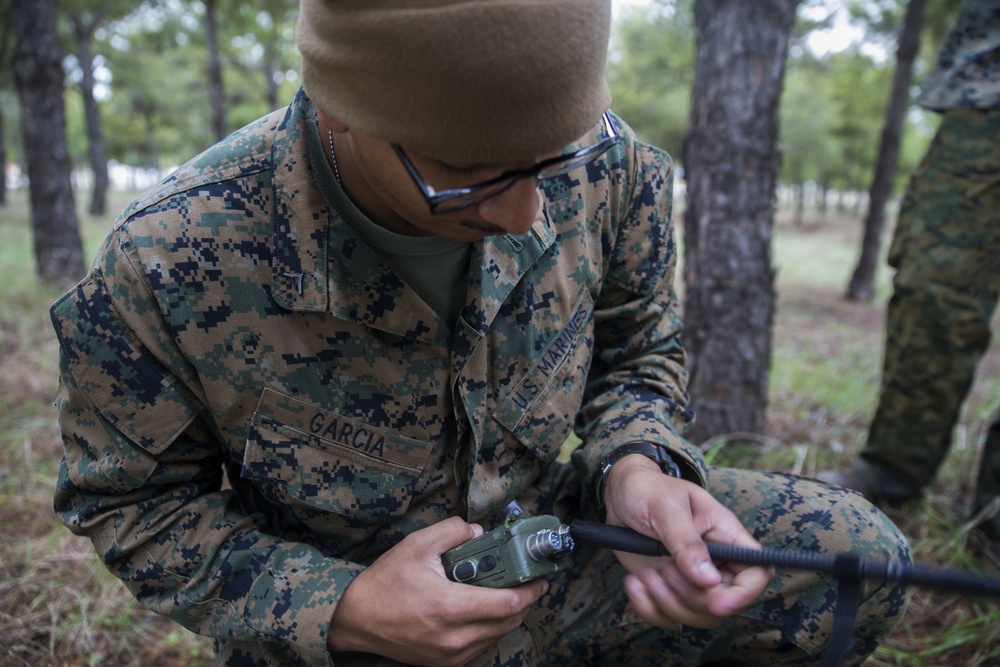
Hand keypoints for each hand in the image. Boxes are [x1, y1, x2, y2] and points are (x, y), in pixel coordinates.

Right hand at [327, 516, 547, 666]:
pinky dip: (488, 629)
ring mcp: (450, 654)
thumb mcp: (417, 545)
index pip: (509, 604)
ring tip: (503, 594)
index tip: (540, 578)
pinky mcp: (443, 664)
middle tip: (525, 583)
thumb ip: (453, 531)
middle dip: (523, 602)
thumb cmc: (385, 582)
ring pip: (496, 636)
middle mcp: (455, 637)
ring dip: (506, 616)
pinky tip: (480, 611)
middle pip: (509, 622)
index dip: (530, 590)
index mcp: (452, 607)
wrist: (356, 619)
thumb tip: (478, 531)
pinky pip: (479, 647)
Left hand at [603, 455, 771, 628]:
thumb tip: (708, 579)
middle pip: (726, 603)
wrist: (621, 494)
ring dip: (668, 604)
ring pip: (698, 616)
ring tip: (646, 576)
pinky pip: (668, 617)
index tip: (716, 602)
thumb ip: (687, 542)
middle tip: (663, 571)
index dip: (745, 593)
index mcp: (726, 535)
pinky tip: (634, 585)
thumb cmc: (648, 491)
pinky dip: (649, 609)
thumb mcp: (666, 509)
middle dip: (692, 598)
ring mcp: (691, 579)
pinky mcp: (668, 589)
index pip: (758, 571)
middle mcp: (715, 561)